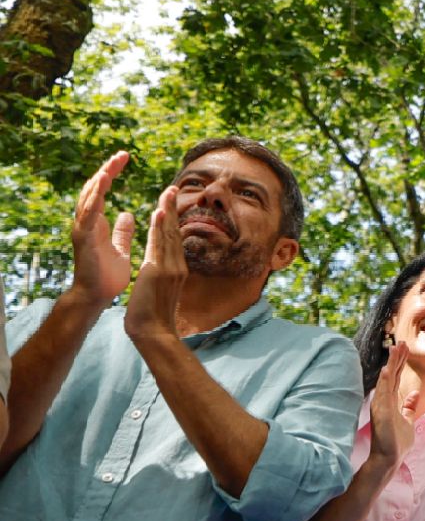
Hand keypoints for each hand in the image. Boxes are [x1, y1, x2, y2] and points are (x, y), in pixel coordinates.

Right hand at [69, 151, 137, 306]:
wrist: (96, 296)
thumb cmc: (107, 275)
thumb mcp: (119, 248)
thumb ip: (121, 231)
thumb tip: (128, 214)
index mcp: (97, 223)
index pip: (102, 191)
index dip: (111, 174)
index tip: (124, 158)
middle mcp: (87, 223)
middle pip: (94, 190)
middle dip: (107, 170)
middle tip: (121, 154)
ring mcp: (83, 229)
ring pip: (88, 198)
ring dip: (99, 181)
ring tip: (110, 164)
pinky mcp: (84, 238)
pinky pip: (88, 214)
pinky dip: (94, 197)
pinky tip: (102, 184)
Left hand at [123, 187, 186, 342]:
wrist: (154, 333)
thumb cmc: (152, 317)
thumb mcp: (156, 291)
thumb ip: (157, 277)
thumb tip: (154, 270)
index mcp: (174, 270)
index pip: (172, 240)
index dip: (171, 220)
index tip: (168, 203)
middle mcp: (176, 266)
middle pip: (174, 232)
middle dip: (172, 209)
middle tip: (172, 187)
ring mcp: (170, 269)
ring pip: (169, 234)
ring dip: (167, 211)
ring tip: (167, 192)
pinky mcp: (160, 272)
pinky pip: (160, 245)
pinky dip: (160, 227)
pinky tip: (159, 213)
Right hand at [368, 341, 418, 464]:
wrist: (390, 457)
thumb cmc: (397, 441)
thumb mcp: (408, 420)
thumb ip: (409, 407)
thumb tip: (414, 395)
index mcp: (391, 401)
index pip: (396, 377)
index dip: (401, 363)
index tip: (405, 349)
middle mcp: (384, 400)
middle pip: (391, 375)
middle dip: (397, 358)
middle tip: (402, 342)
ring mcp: (381, 405)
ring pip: (386, 380)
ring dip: (391, 364)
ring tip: (395, 348)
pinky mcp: (381, 413)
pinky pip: (382, 394)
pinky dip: (384, 381)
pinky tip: (385, 370)